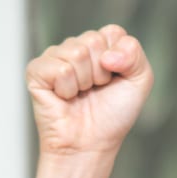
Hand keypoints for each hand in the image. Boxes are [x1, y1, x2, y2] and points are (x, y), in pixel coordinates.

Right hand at [25, 25, 153, 157]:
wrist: (90, 145)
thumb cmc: (112, 116)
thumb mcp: (140, 81)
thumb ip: (135, 54)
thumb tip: (107, 55)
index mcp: (99, 46)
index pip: (112, 32)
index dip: (119, 59)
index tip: (114, 80)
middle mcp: (75, 47)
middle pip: (93, 41)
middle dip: (101, 72)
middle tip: (95, 91)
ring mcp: (54, 58)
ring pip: (76, 53)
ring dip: (84, 82)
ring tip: (80, 95)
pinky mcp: (36, 71)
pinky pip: (60, 69)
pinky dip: (67, 89)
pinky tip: (64, 98)